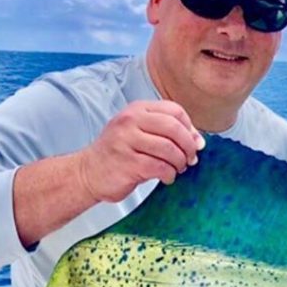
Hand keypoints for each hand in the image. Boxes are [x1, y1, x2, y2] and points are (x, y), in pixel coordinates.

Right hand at [77, 100, 204, 203]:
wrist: (88, 172)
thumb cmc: (119, 153)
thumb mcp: (139, 133)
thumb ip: (166, 132)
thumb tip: (199, 141)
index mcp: (137, 110)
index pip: (174, 110)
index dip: (190, 128)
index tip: (194, 142)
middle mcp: (130, 121)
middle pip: (174, 128)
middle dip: (189, 146)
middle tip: (190, 159)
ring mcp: (126, 141)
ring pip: (169, 149)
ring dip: (180, 163)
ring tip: (177, 169)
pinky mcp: (127, 163)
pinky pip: (160, 167)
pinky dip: (169, 174)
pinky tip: (166, 177)